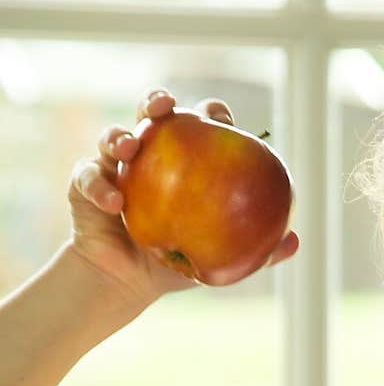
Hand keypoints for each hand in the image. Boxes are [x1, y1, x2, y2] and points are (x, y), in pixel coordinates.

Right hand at [67, 89, 299, 321]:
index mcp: (183, 161)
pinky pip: (88, 177)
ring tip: (129, 149)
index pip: (200, 126)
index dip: (211, 114)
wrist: (125, 283)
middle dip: (159, 101)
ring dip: (120, 136)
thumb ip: (257, 250)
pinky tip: (112, 201)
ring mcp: (115, 165)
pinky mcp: (85, 182)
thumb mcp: (219, 259)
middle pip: (154, 115)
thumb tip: (295, 241)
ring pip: (114, 135)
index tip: (221, 118)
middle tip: (167, 108)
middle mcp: (149, 154)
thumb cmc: (174, 264)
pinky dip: (98, 186)